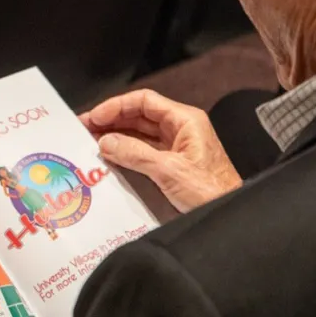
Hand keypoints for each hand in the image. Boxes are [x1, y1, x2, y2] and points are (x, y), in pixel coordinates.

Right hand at [80, 89, 241, 212]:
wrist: (231, 215)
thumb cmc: (211, 192)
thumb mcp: (169, 171)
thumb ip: (135, 154)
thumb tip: (105, 142)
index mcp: (185, 121)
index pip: (144, 101)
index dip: (116, 106)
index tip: (94, 117)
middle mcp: (181, 129)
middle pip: (140, 116)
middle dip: (111, 120)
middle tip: (84, 129)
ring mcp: (178, 146)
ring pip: (140, 134)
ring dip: (116, 136)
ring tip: (91, 142)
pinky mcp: (174, 164)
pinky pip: (144, 151)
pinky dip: (126, 152)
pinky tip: (109, 158)